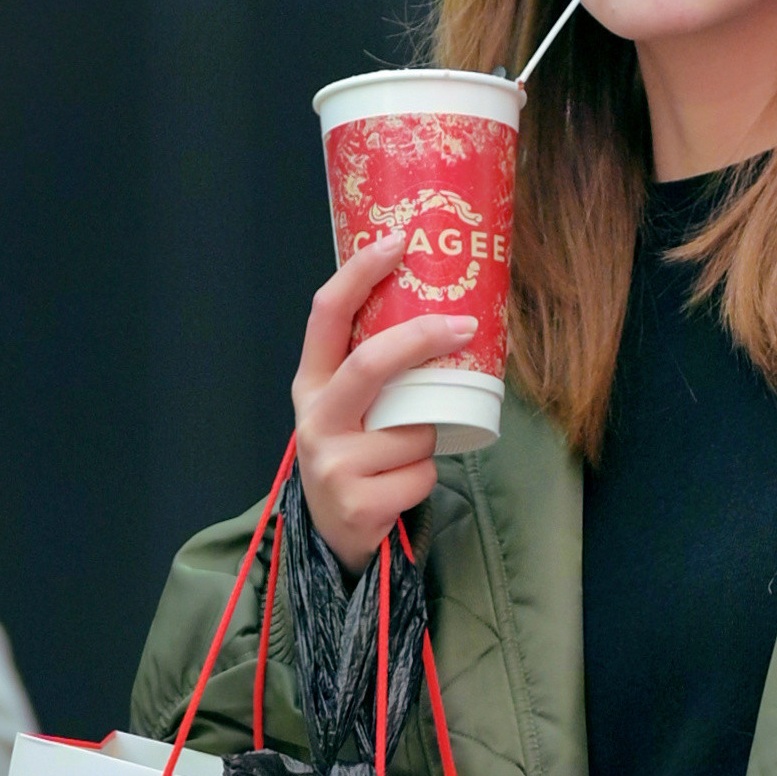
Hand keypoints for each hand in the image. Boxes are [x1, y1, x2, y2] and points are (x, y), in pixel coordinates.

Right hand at [292, 233, 477, 570]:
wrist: (333, 535)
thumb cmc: (356, 456)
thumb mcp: (350, 408)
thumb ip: (375, 370)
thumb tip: (445, 312)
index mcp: (312, 383)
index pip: (326, 314)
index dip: (360, 272)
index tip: (400, 240)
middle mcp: (315, 418)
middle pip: (371, 362)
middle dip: (422, 338)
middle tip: (464, 325)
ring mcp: (332, 462)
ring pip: (413, 430)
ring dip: (428, 438)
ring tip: (404, 456)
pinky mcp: (356, 502)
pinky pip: (420, 474)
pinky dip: (425, 478)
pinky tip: (399, 488)